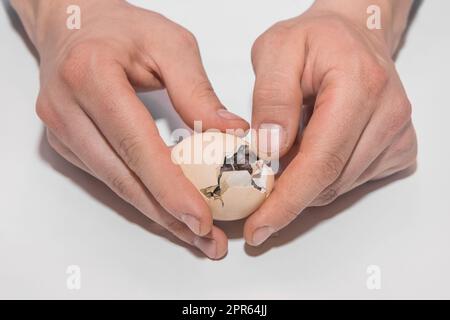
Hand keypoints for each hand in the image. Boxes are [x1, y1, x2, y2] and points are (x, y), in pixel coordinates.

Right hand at [13, 0, 248, 257]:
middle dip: (168, 215)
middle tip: (207, 240)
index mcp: (92, 75)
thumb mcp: (170, 44)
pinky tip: (169, 210)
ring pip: (115, 186)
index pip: (136, 144)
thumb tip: (232, 135)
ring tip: (196, 234)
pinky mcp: (66, 143)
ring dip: (157, 214)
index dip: (170, 187)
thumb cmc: (122, 28)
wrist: (74, 24)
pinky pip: (109, 179)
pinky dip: (142, 197)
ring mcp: (62, 130)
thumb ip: (198, 91)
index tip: (200, 218)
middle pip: (123, 177)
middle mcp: (67, 109)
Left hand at [245, 2, 416, 245]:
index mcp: (359, 86)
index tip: (259, 227)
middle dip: (287, 194)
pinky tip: (314, 147)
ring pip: (338, 187)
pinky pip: (352, 182)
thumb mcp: (276, 51)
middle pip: (330, 181)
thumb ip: (272, 98)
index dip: (286, 201)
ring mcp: (397, 134)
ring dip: (304, 181)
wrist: (352, 35)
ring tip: (289, 146)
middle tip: (256, 183)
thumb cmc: (314, 40)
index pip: (320, 162)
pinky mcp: (399, 148)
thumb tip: (270, 149)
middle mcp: (388, 114)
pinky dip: (323, 176)